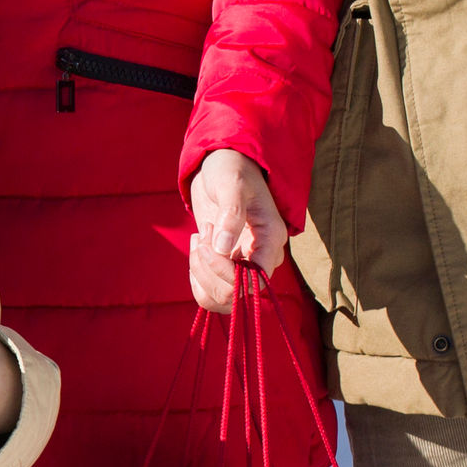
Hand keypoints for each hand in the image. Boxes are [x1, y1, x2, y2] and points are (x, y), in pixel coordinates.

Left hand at [186, 149, 289, 313]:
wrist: (224, 167)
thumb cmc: (232, 169)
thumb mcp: (231, 182)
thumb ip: (231, 213)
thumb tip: (223, 247)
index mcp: (271, 240)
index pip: (255, 281)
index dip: (227, 273)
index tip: (207, 244)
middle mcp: (261, 259)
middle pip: (234, 296)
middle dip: (207, 269)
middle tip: (201, 235)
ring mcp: (243, 266)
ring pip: (220, 298)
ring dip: (199, 273)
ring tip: (198, 239)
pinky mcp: (226, 267)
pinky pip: (209, 292)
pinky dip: (196, 276)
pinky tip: (196, 248)